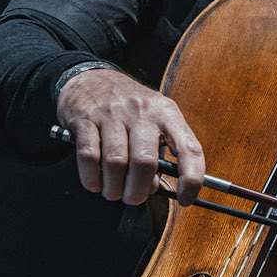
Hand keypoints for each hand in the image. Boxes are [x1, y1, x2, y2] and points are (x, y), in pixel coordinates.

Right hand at [56, 67, 205, 205]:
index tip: (185, 199)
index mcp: (166, 113)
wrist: (90, 77)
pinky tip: (95, 182)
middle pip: (145, 163)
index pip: (189, 148)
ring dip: (114, 188)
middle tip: (133, 197)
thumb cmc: (127, 107)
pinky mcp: (85, 119)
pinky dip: (92, 178)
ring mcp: (112, 113)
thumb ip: (159, 152)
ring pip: (116, 163)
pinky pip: (89, 157)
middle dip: (138, 191)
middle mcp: (142, 111)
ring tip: (113, 192)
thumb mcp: (153, 120)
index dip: (191, 179)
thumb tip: (152, 187)